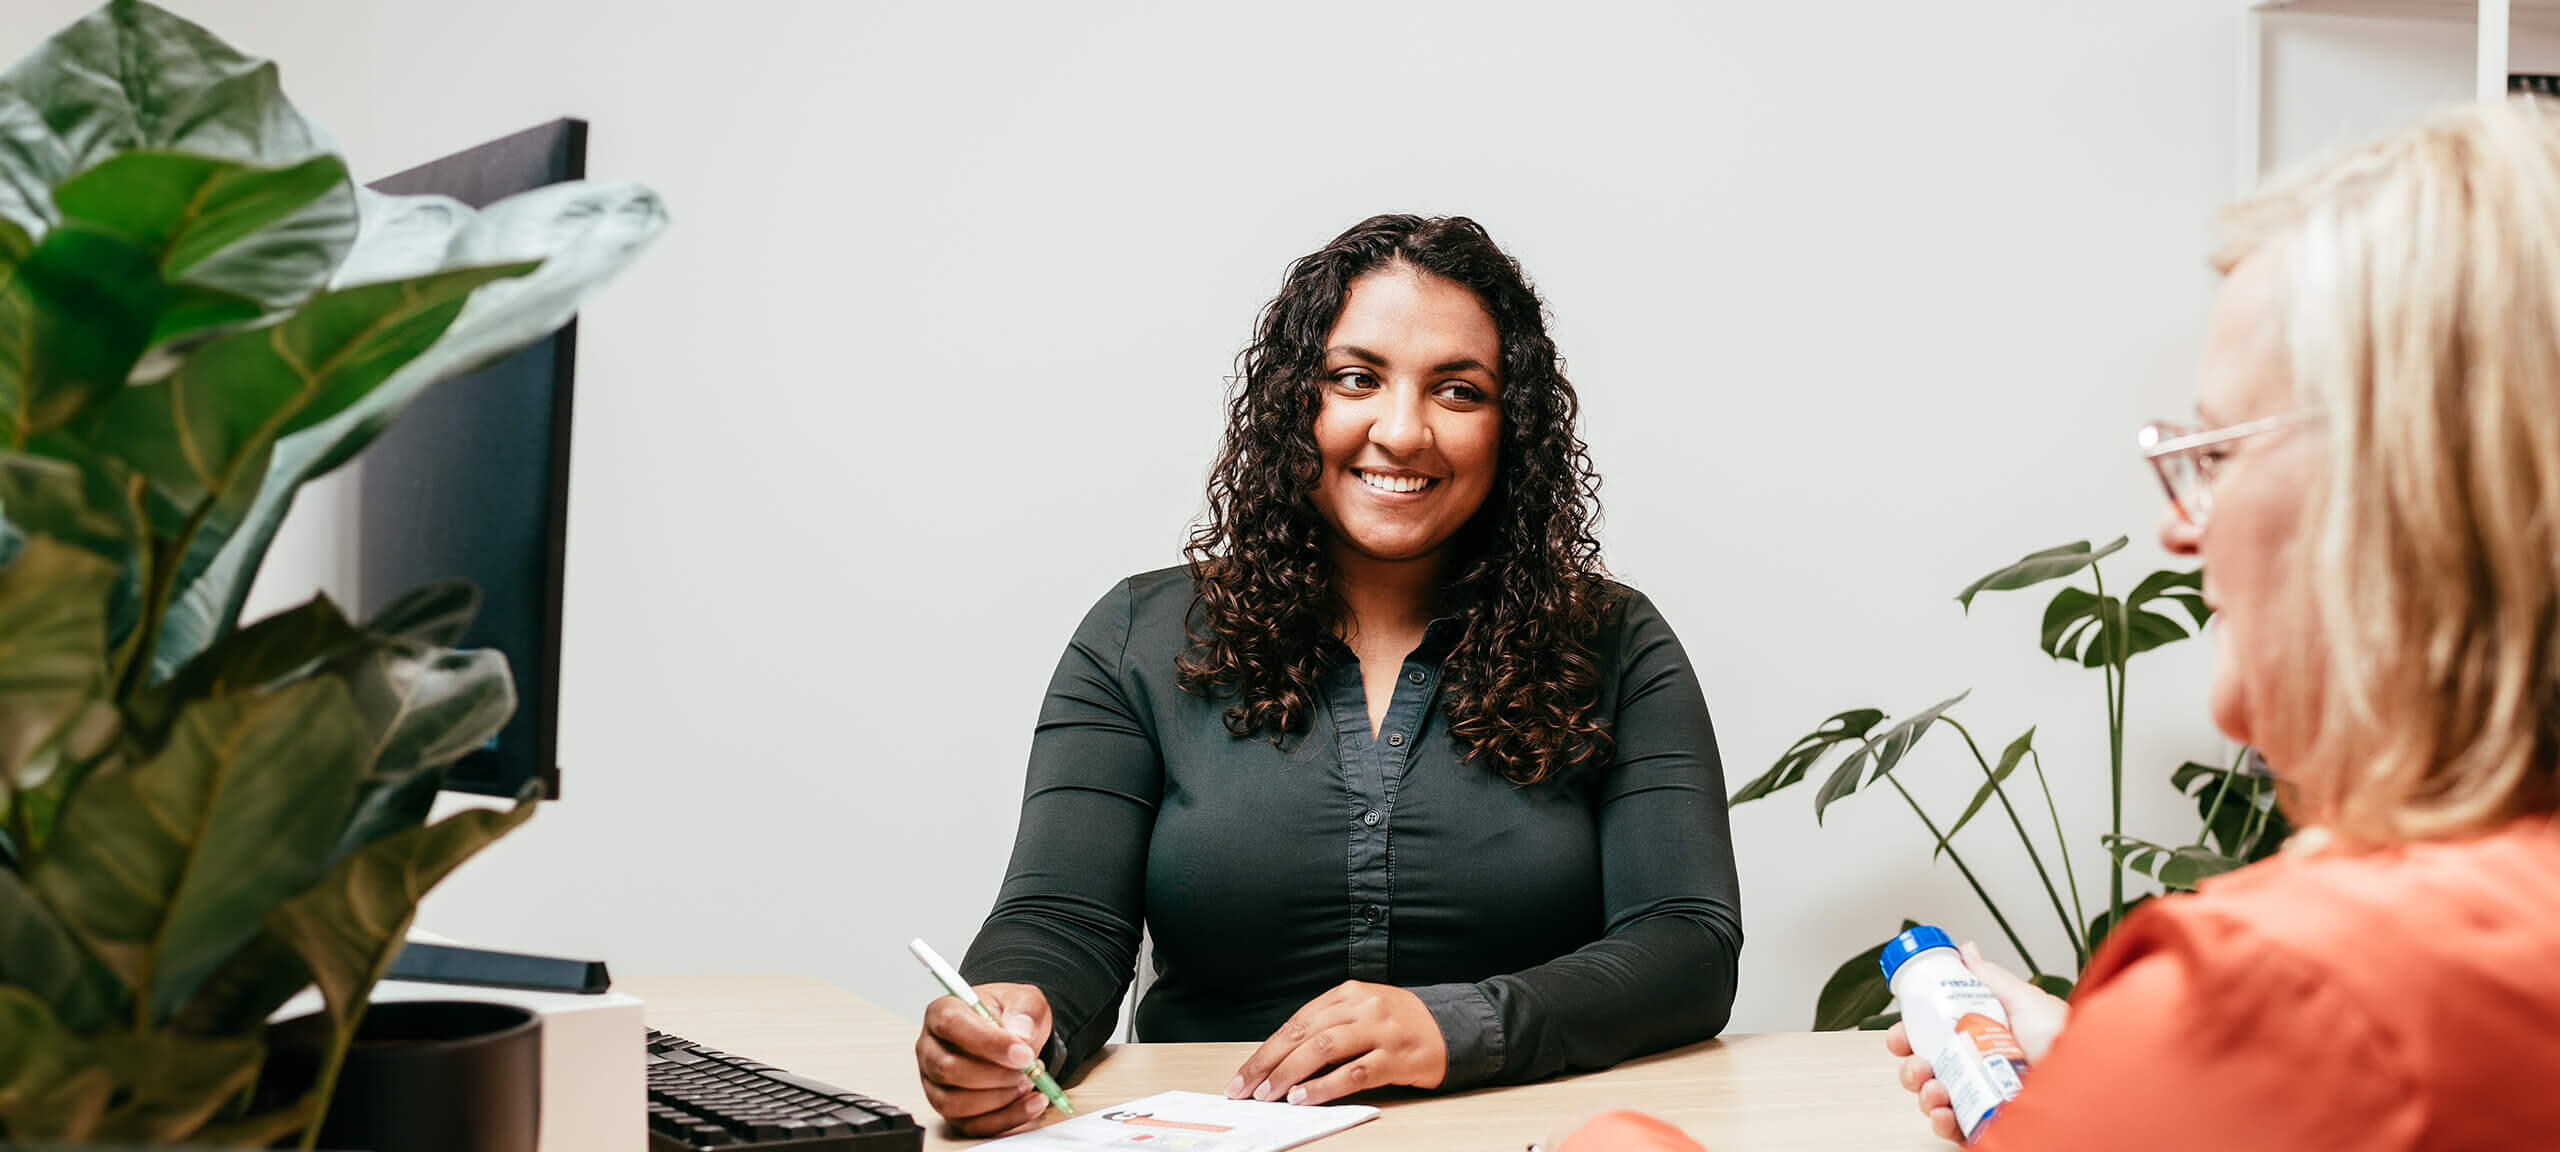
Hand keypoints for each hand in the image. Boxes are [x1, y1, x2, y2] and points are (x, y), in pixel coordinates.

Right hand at [916, 981, 1055, 1135]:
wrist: (1014, 1034)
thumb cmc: (1009, 1015)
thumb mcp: (1024, 1000)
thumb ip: (1024, 1012)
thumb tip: (1021, 1034)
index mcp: (942, 1012)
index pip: (951, 1024)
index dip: (987, 1042)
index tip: (1023, 1053)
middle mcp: (930, 1049)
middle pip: (947, 1069)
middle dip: (996, 1075)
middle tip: (1029, 1069)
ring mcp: (935, 1083)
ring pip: (954, 1103)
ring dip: (999, 1098)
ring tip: (1029, 1082)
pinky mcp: (950, 1110)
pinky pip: (970, 1125)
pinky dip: (1006, 1118)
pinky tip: (1031, 1102)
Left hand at [1225, 981, 1446, 1105]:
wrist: (1452, 1027)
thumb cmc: (1399, 1024)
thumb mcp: (1362, 1012)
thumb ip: (1327, 1027)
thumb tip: (1280, 1061)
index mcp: (1348, 993)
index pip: (1296, 1022)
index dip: (1266, 1050)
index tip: (1244, 1075)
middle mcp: (1362, 1007)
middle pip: (1304, 1034)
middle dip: (1268, 1063)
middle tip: (1246, 1089)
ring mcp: (1380, 1030)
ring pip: (1324, 1049)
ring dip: (1290, 1074)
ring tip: (1270, 1094)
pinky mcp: (1396, 1057)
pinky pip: (1354, 1072)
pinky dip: (1324, 1086)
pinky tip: (1305, 1097)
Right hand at [1882, 942, 2070, 1143]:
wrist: (2092, 1079)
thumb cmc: (2066, 1040)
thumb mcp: (2024, 1000)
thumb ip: (1990, 977)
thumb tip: (1967, 950)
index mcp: (1983, 1039)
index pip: (1935, 1039)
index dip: (1910, 1036)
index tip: (1899, 1034)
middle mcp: (1980, 1071)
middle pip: (1927, 1070)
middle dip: (1911, 1066)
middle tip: (1917, 1061)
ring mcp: (1984, 1100)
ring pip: (1934, 1100)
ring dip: (1923, 1091)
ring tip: (1935, 1086)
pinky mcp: (1989, 1128)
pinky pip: (1953, 1129)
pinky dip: (1940, 1120)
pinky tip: (1946, 1111)